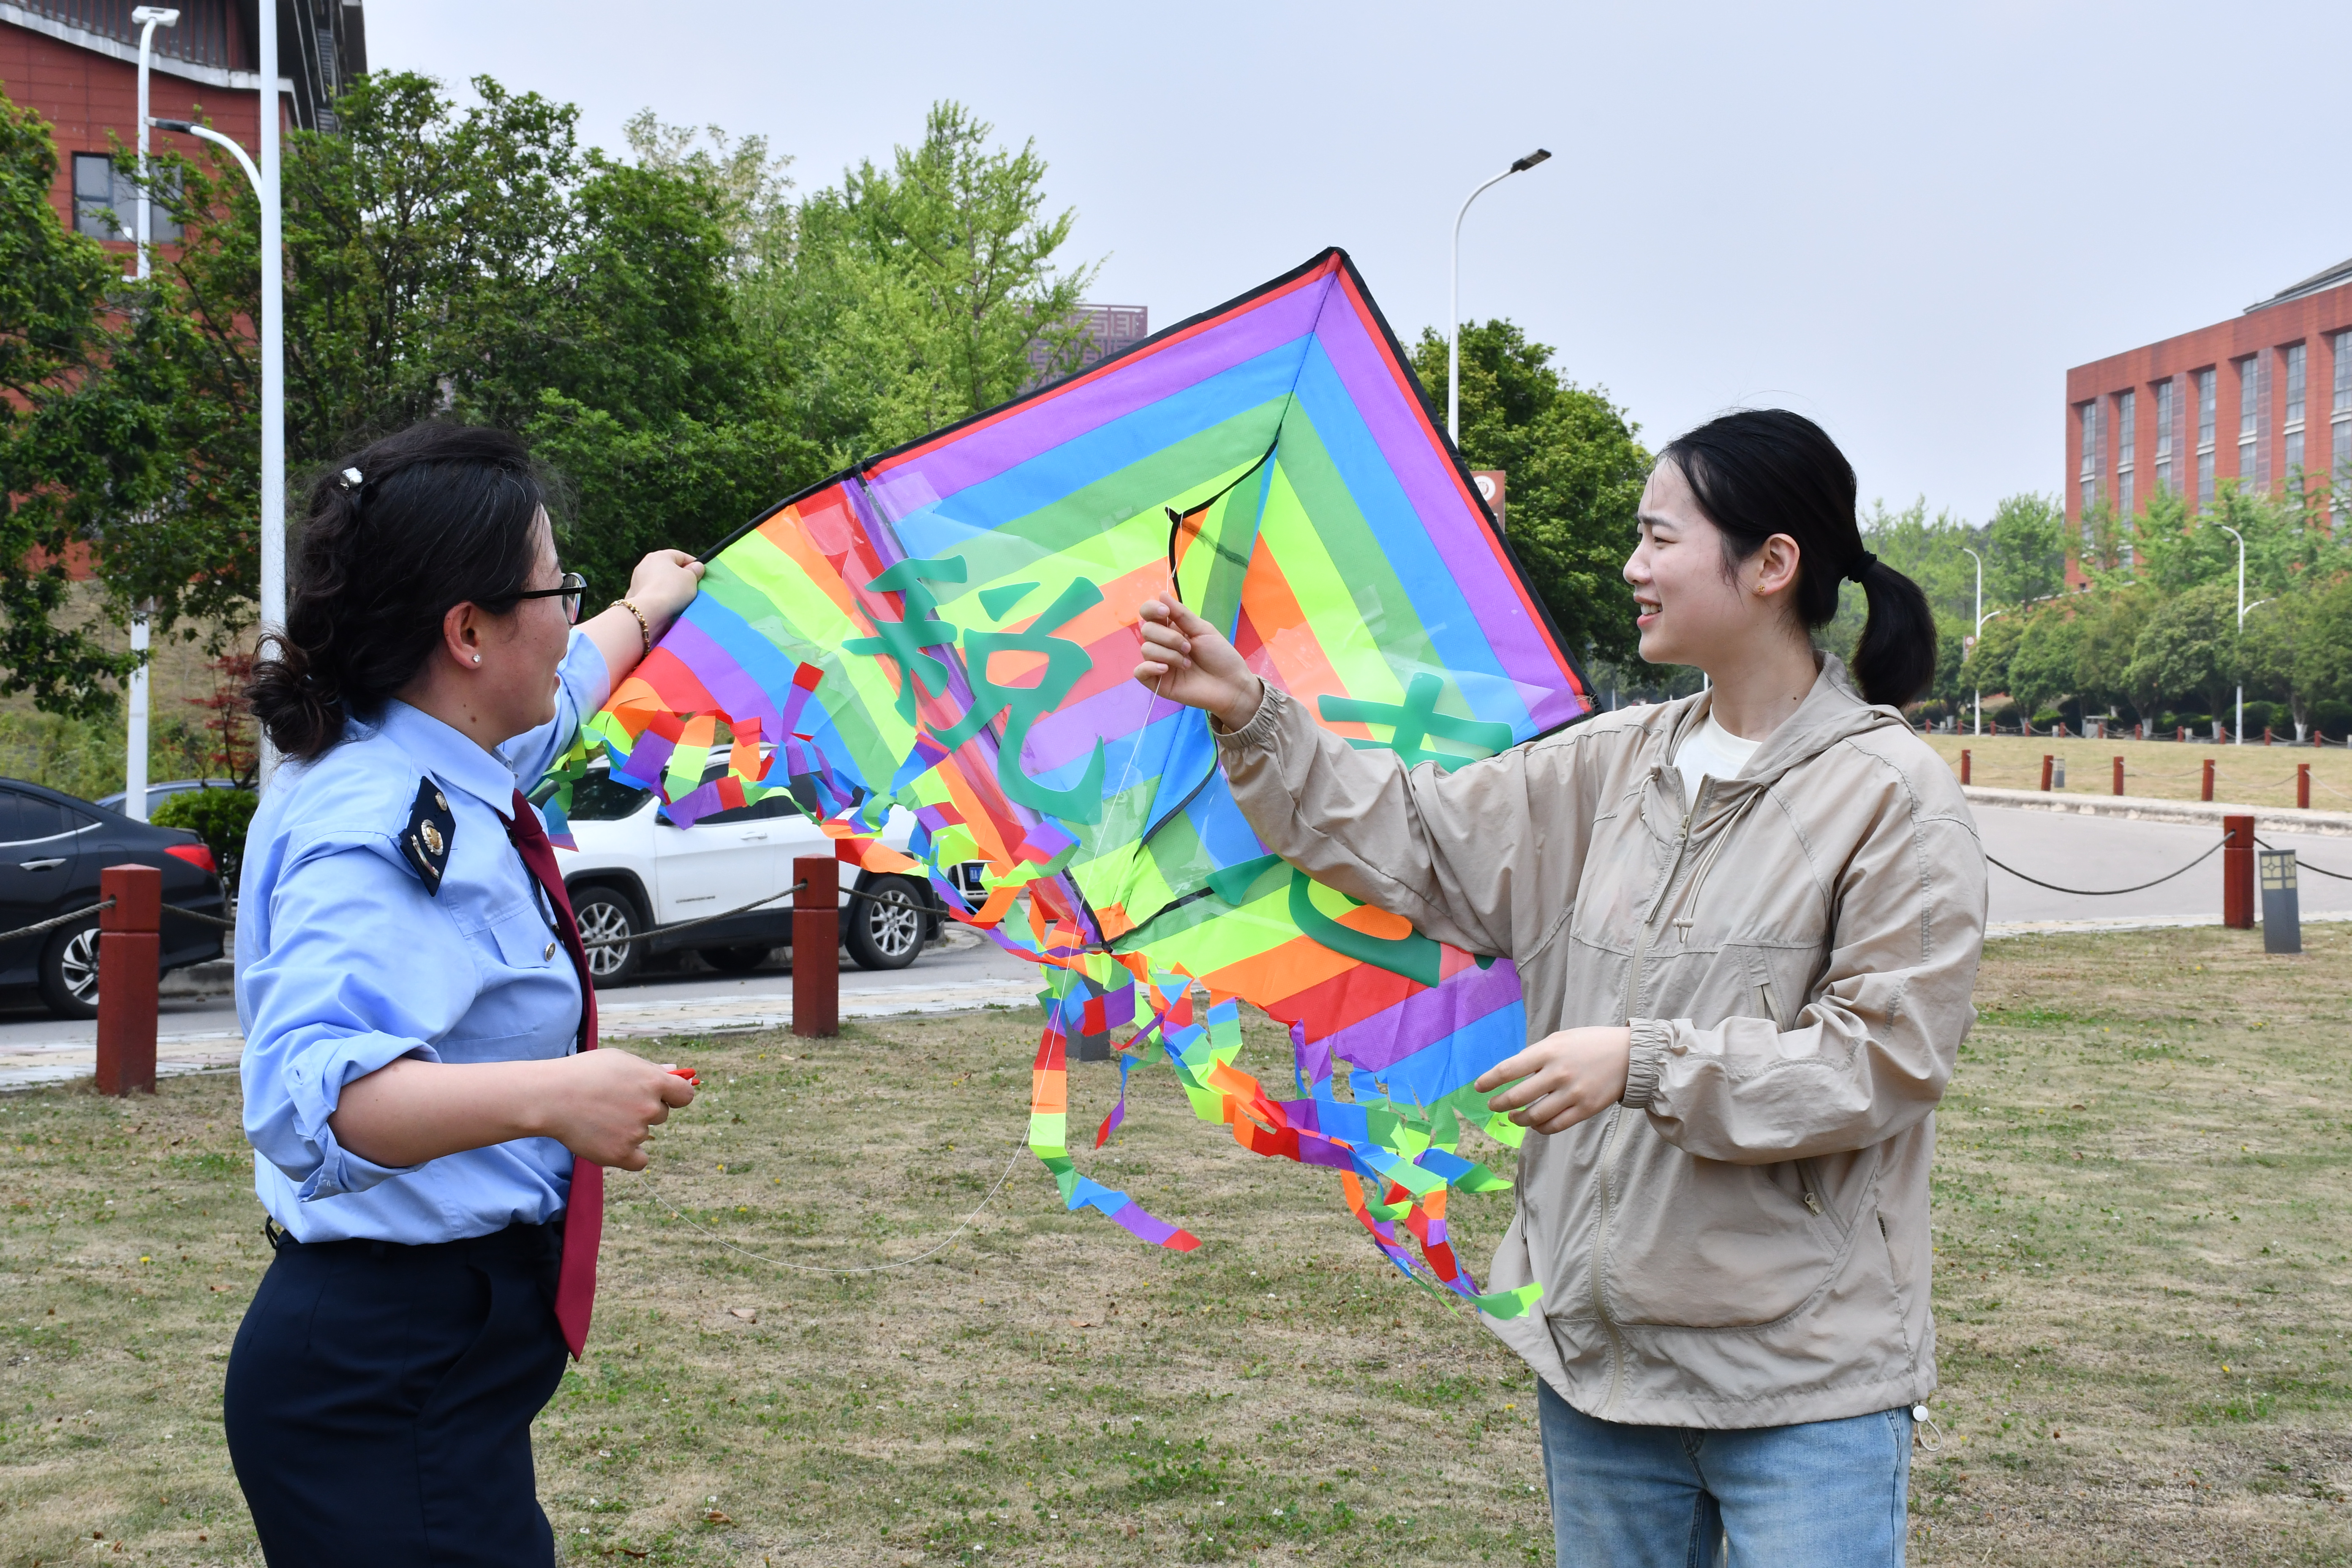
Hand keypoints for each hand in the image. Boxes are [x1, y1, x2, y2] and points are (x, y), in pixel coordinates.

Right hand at [536, 1049, 697, 1169]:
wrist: (550, 1097)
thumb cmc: (583, 1073)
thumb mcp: (619, 1060)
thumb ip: (650, 1069)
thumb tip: (677, 1073)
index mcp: (653, 1082)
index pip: (685, 1094)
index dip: (675, 1096)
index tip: (665, 1097)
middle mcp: (650, 1108)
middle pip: (661, 1114)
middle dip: (644, 1110)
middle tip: (614, 1104)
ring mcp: (636, 1133)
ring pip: (645, 1134)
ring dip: (630, 1129)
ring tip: (600, 1118)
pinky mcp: (621, 1154)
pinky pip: (640, 1161)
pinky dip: (629, 1155)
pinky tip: (611, 1142)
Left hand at [624, 549, 705, 630]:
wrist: (649, 610)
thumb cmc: (672, 590)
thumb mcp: (690, 579)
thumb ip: (695, 571)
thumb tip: (697, 566)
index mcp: (660, 555)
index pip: (681, 556)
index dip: (693, 564)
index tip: (700, 574)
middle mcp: (645, 563)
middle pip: (667, 567)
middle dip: (678, 576)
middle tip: (690, 587)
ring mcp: (637, 578)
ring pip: (657, 580)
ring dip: (666, 586)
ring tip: (676, 598)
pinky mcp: (633, 592)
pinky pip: (649, 591)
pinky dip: (657, 595)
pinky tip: (663, 603)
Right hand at [1133, 596, 1263, 729]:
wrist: (1230, 684)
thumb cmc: (1220, 656)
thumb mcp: (1203, 630)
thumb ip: (1181, 614)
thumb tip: (1161, 594)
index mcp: (1172, 628)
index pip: (1149, 613)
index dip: (1152, 609)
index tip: (1166, 613)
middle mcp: (1162, 644)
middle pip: (1147, 630)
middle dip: (1169, 637)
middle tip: (1189, 648)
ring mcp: (1158, 663)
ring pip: (1146, 649)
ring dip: (1169, 654)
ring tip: (1187, 664)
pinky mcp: (1157, 682)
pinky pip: (1139, 671)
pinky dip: (1150, 667)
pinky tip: (1166, 669)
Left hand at [1474, 1027, 1631, 1134]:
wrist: (1630, 1056)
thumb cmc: (1590, 1044)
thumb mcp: (1560, 1039)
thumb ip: (1536, 1056)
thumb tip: (1511, 1073)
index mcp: (1549, 1051)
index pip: (1509, 1069)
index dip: (1489, 1081)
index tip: (1479, 1087)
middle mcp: (1558, 1073)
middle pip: (1517, 1096)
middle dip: (1499, 1104)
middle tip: (1493, 1105)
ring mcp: (1572, 1094)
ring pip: (1534, 1116)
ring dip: (1517, 1119)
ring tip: (1513, 1116)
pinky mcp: (1585, 1110)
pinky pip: (1554, 1126)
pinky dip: (1539, 1128)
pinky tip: (1534, 1124)